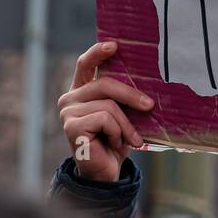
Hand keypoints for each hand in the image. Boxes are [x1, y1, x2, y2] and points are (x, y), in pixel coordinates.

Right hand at [58, 41, 152, 182]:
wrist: (106, 172)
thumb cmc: (116, 141)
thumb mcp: (123, 115)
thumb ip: (124, 98)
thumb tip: (147, 81)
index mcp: (82, 91)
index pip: (86, 64)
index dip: (98, 52)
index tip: (114, 45)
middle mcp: (70, 98)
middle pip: (105, 84)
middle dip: (132, 95)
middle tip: (150, 105)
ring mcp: (68, 112)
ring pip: (109, 105)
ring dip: (126, 124)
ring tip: (129, 138)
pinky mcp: (71, 126)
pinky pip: (105, 118)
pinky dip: (118, 132)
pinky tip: (115, 144)